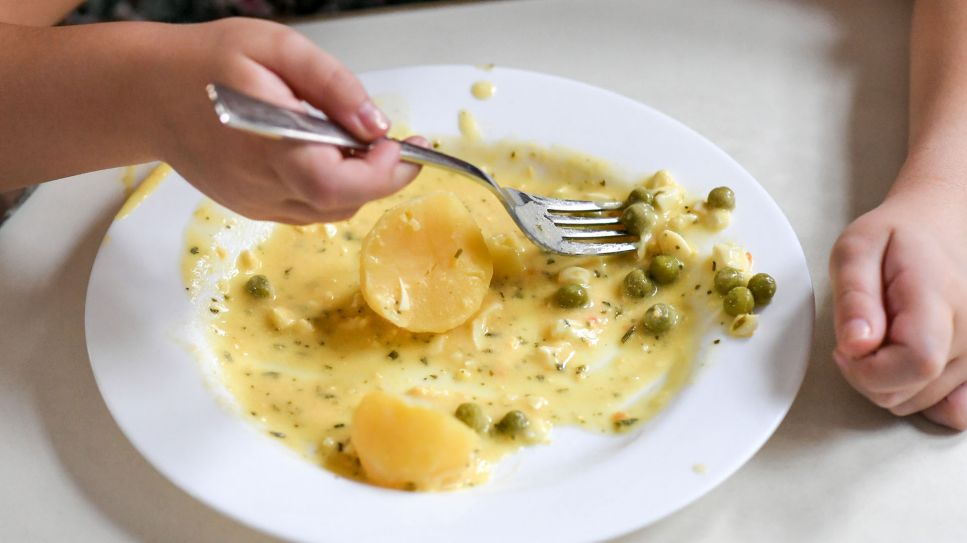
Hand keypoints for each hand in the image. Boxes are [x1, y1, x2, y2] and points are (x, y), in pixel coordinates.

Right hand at [144, 18, 420, 223]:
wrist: (147, 93)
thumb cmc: (209, 61)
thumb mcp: (277, 47)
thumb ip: (332, 85)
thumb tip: (377, 125)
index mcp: (268, 143)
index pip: (336, 184)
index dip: (381, 173)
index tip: (399, 142)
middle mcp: (261, 184)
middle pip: (341, 204)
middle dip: (381, 178)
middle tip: (393, 144)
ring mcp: (255, 202)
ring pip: (329, 212)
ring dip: (357, 184)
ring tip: (353, 142)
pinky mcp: (252, 208)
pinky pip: (308, 210)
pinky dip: (331, 189)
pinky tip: (323, 155)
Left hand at [830, 180, 966, 429]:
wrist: (943, 227)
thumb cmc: (896, 238)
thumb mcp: (857, 250)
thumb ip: (854, 298)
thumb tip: (856, 346)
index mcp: (939, 300)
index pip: (914, 364)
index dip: (867, 370)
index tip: (846, 348)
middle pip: (911, 392)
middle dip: (868, 376)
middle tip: (860, 337)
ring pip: (921, 403)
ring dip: (891, 382)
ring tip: (885, 340)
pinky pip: (956, 411)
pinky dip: (924, 397)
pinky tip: (909, 367)